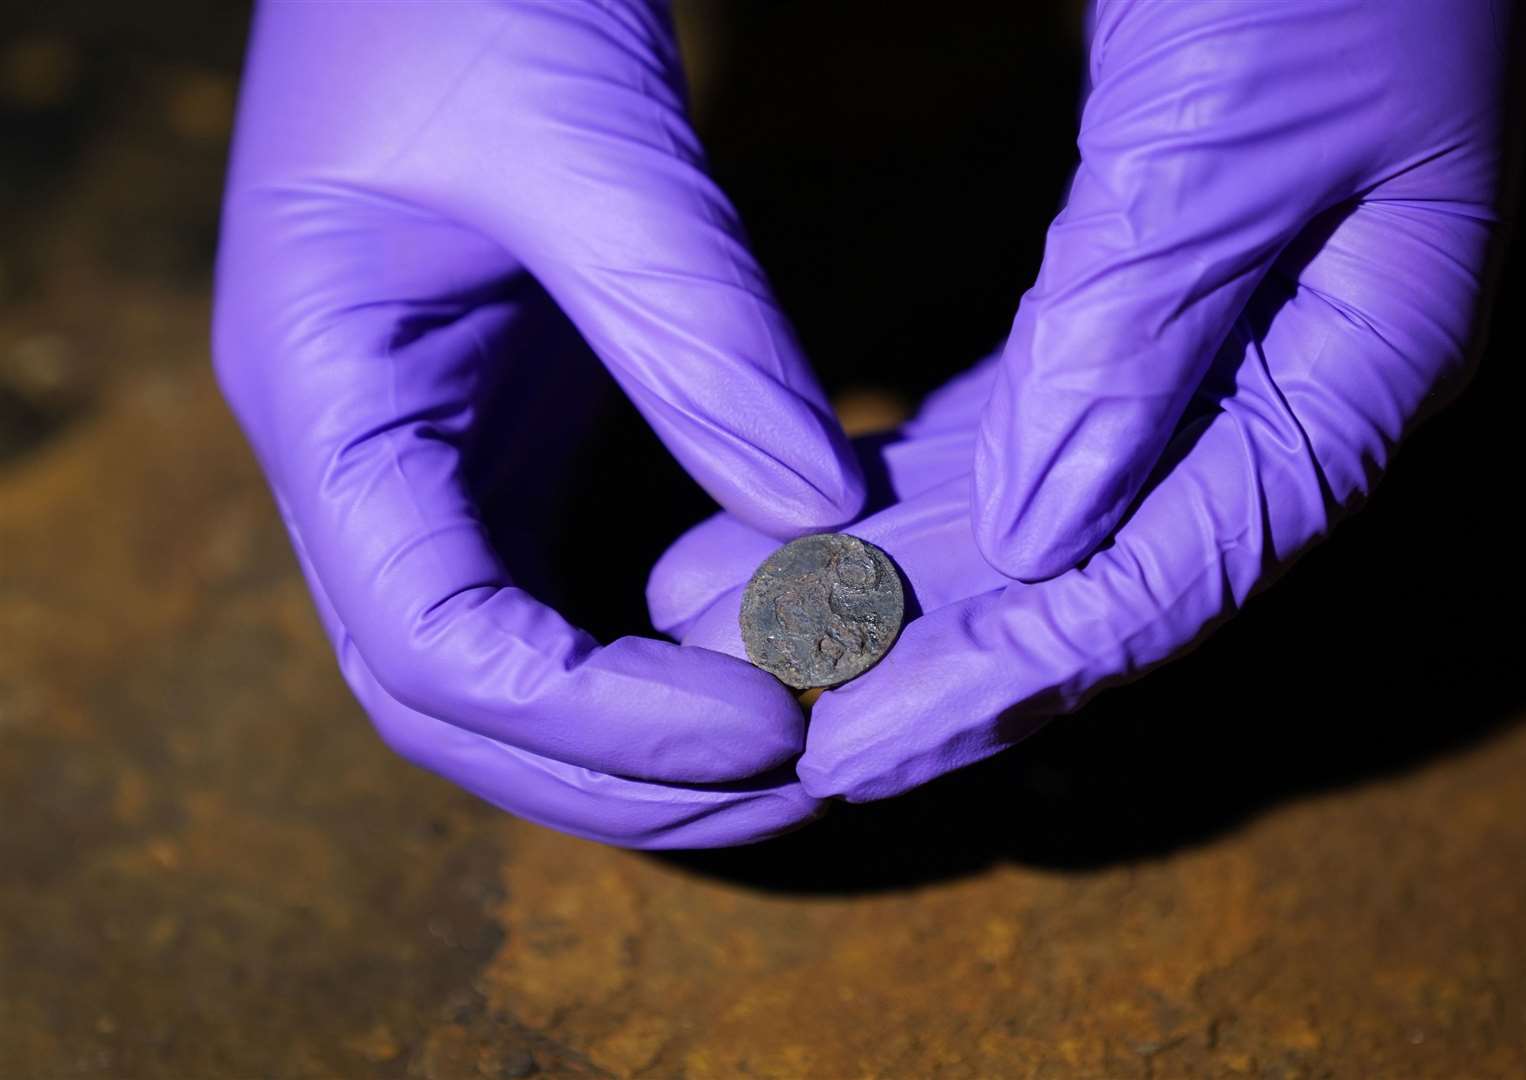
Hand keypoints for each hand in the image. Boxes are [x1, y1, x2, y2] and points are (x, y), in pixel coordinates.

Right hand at [212, 2, 862, 846]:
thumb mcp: (587, 144)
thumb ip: (695, 332)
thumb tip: (823, 517)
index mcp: (324, 402)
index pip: (431, 642)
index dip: (599, 720)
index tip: (770, 721)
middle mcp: (363, 466)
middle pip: (455, 706)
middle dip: (621, 776)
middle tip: (805, 778)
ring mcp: (432, 465)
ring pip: (509, 676)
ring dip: (645, 746)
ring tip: (806, 751)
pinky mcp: (508, 446)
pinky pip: (568, 597)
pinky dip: (662, 659)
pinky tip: (774, 654)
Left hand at [648, 0, 1525, 801]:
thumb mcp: (1229, 123)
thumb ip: (1140, 330)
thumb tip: (1040, 540)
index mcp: (1361, 364)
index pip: (1163, 580)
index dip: (1000, 683)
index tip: (846, 757)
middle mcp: (1293, 376)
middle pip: (1090, 570)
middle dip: (911, 639)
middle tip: (740, 680)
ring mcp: (1224, 334)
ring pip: (1043, 500)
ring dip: (889, 562)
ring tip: (727, 599)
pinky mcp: (1149, 279)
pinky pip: (1028, 414)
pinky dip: (921, 466)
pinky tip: (824, 512)